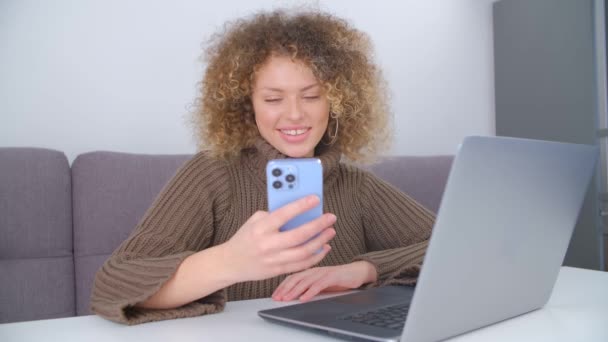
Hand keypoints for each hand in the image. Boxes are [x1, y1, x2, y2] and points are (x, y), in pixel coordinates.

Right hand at [220, 195, 335, 283]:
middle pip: (299, 235)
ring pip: (303, 252)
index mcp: (260, 228)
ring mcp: (273, 260)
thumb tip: (299, 212)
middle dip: (318, 225)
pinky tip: (323, 248)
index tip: (315, 199)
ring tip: (330, 232)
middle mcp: (267, 244)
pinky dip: (315, 257)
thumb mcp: (254, 221)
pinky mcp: (277, 271)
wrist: (230, 263)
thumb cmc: (245, 237)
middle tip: (331, 217)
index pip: (284, 214)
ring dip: (320, 241)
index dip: (301, 206)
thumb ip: (274, 215)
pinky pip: (301, 265)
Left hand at [271, 261, 377, 301]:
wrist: (357, 272)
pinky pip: (319, 285)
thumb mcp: (320, 282)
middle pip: (296, 278)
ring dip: (294, 291)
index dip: (282, 286)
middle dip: (285, 289)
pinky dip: (310, 292)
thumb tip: (294, 295)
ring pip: (305, 281)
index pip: (292, 277)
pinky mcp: (332, 276)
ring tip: (287, 299)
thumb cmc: (337, 278)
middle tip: (277, 298)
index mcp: (310, 270)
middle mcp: (314, 269)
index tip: (275, 295)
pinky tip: (304, 298)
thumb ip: (308, 285)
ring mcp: (323, 272)